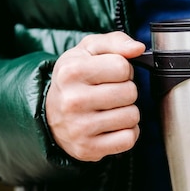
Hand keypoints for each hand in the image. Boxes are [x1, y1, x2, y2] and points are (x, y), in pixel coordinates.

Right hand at [45, 32, 144, 161]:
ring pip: (132, 116)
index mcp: (71, 71)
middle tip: (110, 93)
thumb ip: (116, 42)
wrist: (51, 114)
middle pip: (130, 92)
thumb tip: (138, 48)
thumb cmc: (75, 79)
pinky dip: (127, 132)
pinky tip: (112, 126)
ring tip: (110, 109)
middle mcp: (72, 100)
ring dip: (127, 112)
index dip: (123, 69)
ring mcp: (79, 128)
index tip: (111, 74)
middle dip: (126, 91)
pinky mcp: (88, 149)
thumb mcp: (88, 50)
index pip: (122, 67)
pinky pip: (129, 139)